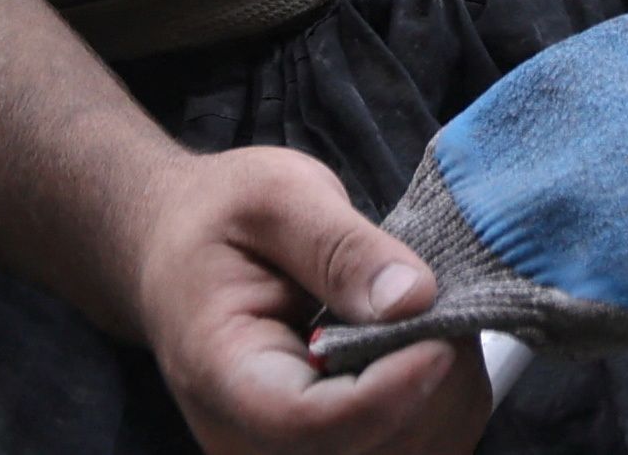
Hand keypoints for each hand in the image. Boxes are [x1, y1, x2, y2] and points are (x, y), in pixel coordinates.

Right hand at [121, 143, 485, 454]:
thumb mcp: (276, 198)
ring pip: (404, 454)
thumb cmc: (219, 221)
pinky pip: (411, 448)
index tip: (440, 335)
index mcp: (220, 371)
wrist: (178, 252)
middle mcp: (247, 437)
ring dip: (445, 393)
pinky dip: (441, 404)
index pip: (306, 421)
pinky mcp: (325, 451)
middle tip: (449, 302)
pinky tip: (426, 347)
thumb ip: (340, 247)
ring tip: (433, 317)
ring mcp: (284, 453)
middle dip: (431, 382)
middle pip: (366, 448)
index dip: (389, 390)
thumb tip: (412, 298)